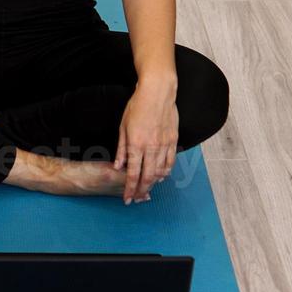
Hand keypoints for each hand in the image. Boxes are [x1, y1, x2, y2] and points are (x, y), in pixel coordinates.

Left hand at [114, 82, 177, 204]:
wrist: (158, 92)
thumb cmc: (137, 106)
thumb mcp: (123, 126)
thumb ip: (122, 148)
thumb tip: (118, 166)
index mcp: (136, 145)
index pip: (132, 174)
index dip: (129, 189)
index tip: (127, 199)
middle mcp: (151, 148)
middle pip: (147, 177)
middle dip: (141, 190)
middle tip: (137, 198)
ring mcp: (164, 145)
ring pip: (160, 172)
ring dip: (153, 183)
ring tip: (147, 189)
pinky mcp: (173, 141)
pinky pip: (170, 162)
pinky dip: (166, 172)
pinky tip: (161, 176)